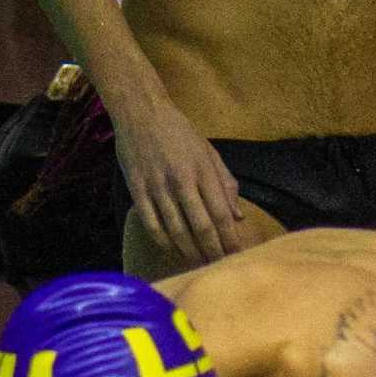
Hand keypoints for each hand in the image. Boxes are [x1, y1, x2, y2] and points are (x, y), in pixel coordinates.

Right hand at [113, 94, 245, 267]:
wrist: (140, 110)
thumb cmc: (178, 131)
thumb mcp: (207, 151)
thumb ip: (225, 183)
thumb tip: (238, 217)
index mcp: (201, 169)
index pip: (220, 213)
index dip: (229, 239)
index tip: (236, 256)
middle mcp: (180, 180)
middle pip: (201, 227)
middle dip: (212, 251)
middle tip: (219, 266)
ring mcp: (157, 186)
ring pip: (176, 231)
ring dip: (190, 252)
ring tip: (199, 263)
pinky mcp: (137, 190)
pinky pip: (152, 225)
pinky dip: (164, 242)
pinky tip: (174, 250)